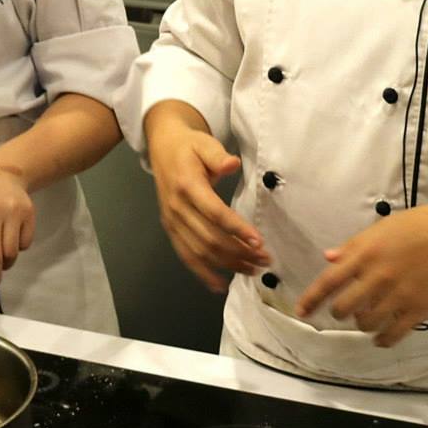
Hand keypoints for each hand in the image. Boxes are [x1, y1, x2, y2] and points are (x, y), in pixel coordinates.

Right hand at [147, 106, 264, 293]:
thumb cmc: (190, 146)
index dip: (237, 229)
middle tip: (265, 259)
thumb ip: (218, 155)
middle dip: (239, 252)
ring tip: (253, 270)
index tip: (259, 241)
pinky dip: (203, 273)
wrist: (163, 148)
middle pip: (209, 238)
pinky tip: (221, 285)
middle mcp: (177, 207)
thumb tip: (232, 164)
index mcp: (187, 185)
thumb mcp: (205, 143)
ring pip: (200, 252)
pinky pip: (186, 256)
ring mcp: (172, 222)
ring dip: (228, 264)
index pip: (214, 212)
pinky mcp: (171, 230)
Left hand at [296, 194, 427, 347]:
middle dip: (340, 313)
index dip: (311, 299)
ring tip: (368, 319)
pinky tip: (382, 337)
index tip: (301, 311)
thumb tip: (328, 258)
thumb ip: (354, 246)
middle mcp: (377, 276)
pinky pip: (393, 334)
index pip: (329, 281)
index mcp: (365, 253)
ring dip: (362, 324)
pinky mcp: (418, 309)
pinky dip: (383, 340)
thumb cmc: (420, 224)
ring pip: (367, 323)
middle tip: (346, 310)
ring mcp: (398, 295)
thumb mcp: (382, 227)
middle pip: (344, 308)